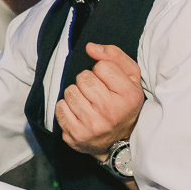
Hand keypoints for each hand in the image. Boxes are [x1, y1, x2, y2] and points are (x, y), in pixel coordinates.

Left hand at [56, 42, 141, 159]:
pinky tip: (79, 113)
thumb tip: (90, 47)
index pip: (102, 66)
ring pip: (70, 91)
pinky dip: (67, 107)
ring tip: (88, 103)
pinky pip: (60, 107)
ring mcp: (92, 125)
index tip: (108, 82)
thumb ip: (114, 56)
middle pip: (83, 77)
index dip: (103, 71)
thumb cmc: (124, 103)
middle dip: (87, 81)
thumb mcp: (130, 77)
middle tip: (96, 93)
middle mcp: (110, 111)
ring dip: (77, 93)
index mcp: (128, 96)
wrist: (119, 142)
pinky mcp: (75, 134)